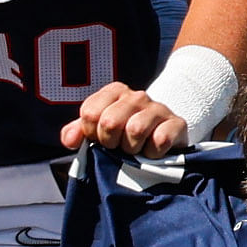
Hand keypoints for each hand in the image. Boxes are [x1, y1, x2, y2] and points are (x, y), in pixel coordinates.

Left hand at [55, 80, 191, 154]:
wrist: (162, 132)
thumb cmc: (124, 132)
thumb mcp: (98, 129)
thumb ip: (77, 132)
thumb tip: (69, 141)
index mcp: (114, 92)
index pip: (90, 113)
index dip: (91, 134)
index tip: (100, 139)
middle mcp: (136, 96)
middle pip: (109, 122)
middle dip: (110, 143)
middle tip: (118, 147)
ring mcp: (158, 108)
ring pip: (135, 130)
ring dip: (132, 149)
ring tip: (135, 149)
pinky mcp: (177, 124)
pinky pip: (160, 140)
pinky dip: (153, 154)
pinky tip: (152, 152)